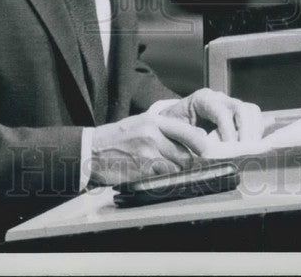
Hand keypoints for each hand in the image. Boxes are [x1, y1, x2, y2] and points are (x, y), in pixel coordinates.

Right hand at [89, 113, 209, 185]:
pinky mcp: (141, 171)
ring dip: (173, 172)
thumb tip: (192, 138)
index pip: (187, 132)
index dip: (201, 144)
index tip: (208, 151)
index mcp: (154, 122)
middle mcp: (153, 136)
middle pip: (184, 155)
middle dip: (187, 162)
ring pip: (174, 169)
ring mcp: (147, 154)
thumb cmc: (117, 137)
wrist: (92, 150)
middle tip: (184, 165)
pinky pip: (161, 179)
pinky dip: (161, 180)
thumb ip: (164, 129)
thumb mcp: (141, 123)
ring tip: (162, 169)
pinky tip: (152, 175)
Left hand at [159, 88, 263, 144]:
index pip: (220, 111)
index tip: (230, 146)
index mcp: (202, 99)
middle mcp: (219, 99)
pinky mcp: (237, 115)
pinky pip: (253, 118)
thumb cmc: (171, 125)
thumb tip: (205, 144)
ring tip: (249, 148)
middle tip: (244, 149)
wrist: (171, 121)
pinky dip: (256, 131)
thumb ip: (187, 136)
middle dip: (245, 129)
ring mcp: (229, 105)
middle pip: (240, 107)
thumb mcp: (173, 130)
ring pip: (251, 111)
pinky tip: (252, 145)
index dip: (228, 129)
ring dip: (254, 130)